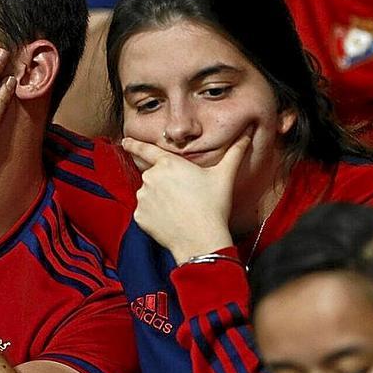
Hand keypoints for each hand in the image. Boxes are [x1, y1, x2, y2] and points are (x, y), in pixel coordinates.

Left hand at [121, 130, 251, 262]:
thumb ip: (234, 152)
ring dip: (159, 199)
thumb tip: (248, 134)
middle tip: (184, 197)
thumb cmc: (213, 205)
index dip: (134, 144)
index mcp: (168, 163)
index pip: (146, 150)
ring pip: (148, 194)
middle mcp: (150, 177)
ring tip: (179, 209)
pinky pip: (145, 212)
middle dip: (165, 184)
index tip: (124, 141)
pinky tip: (170, 220)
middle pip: (154, 176)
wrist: (201, 238)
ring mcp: (142, 197)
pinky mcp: (139, 216)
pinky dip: (155, 216)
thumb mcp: (224, 175)